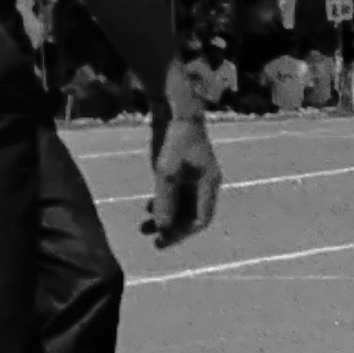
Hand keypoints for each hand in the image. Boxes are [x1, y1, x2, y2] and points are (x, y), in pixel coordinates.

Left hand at [144, 112, 222, 247]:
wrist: (173, 110)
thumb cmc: (174, 139)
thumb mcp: (166, 173)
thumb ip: (164, 201)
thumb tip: (163, 229)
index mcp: (209, 184)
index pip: (201, 219)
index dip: (184, 233)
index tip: (165, 241)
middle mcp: (204, 184)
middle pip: (191, 216)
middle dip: (173, 229)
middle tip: (155, 242)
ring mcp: (192, 177)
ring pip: (181, 207)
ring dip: (165, 218)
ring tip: (144, 229)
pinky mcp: (180, 171)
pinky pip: (174, 196)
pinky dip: (162, 205)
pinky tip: (147, 209)